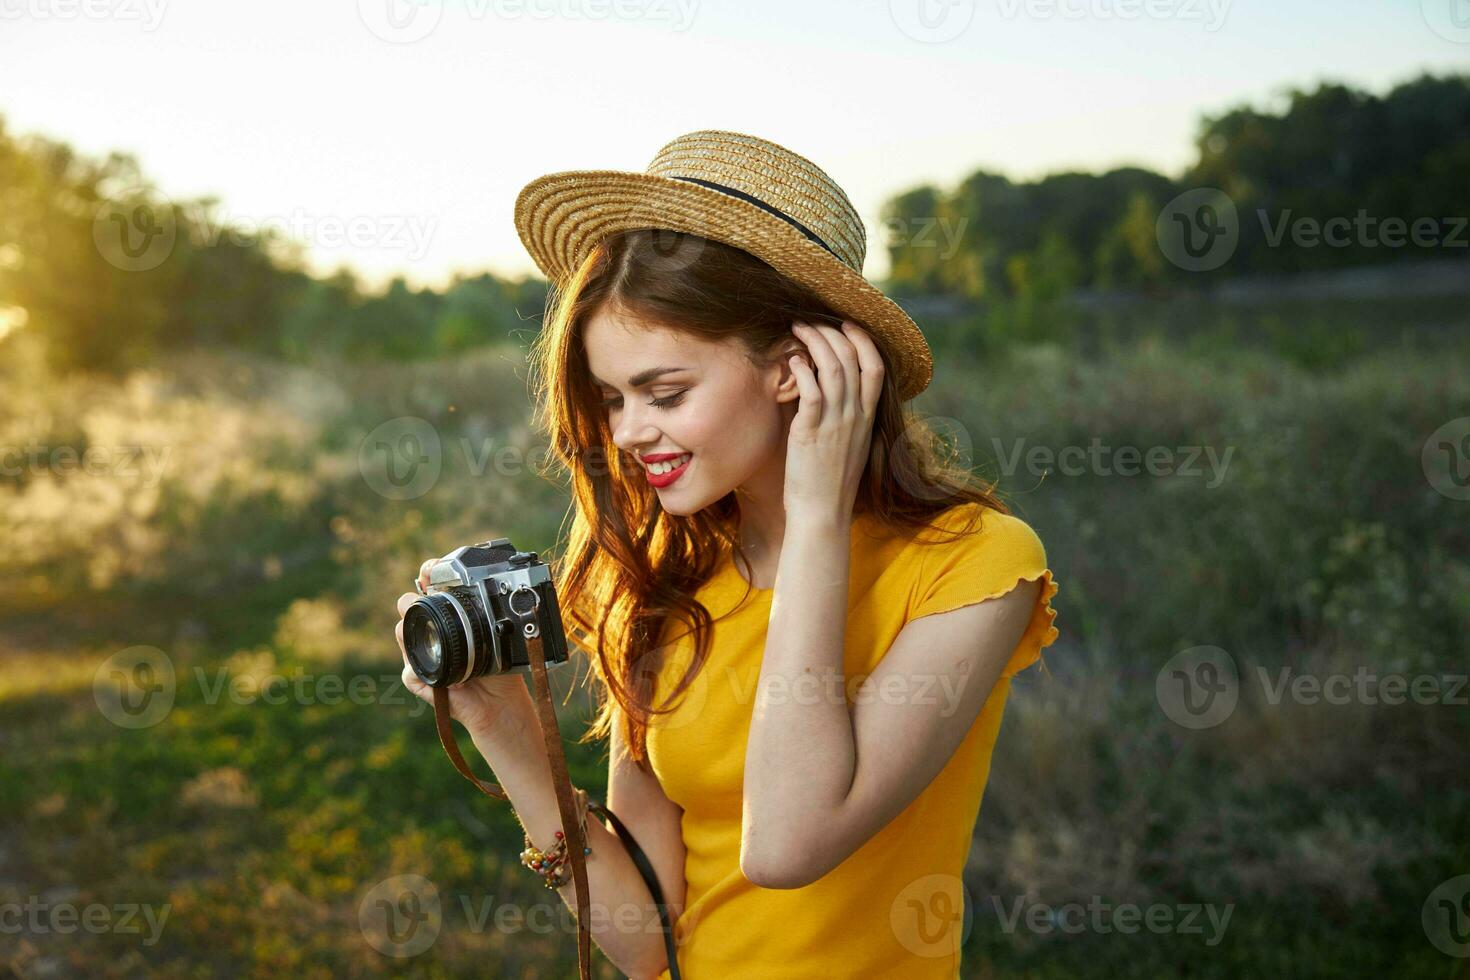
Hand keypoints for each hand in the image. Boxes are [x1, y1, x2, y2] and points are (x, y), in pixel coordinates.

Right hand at [395, 558, 535, 740]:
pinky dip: (430, 674)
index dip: (426, 574)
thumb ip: (490, 614)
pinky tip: (453, 680)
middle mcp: (431, 631)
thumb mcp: (498, 634)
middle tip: (427, 602)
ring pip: (401, 632)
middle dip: (412, 599)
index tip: (430, 571)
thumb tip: (492, 586)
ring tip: (442, 644)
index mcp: (448, 615)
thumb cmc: (500, 667)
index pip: (427, 585)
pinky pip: (410, 672)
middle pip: (405, 604)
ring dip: (418, 633)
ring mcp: (422, 654)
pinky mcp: (420, 680)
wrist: (499, 702)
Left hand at [784, 320, 883, 520]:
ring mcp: (835, 422)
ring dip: (814, 341)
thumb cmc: (829, 480)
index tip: (846, 324)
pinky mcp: (812, 431)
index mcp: (867, 417)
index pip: (875, 367)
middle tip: (810, 322)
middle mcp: (855, 416)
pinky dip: (803, 368)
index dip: (863, 340)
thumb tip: (825, 386)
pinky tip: (793, 360)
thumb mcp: (847, 443)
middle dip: (830, 332)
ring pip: (833, 367)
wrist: (822, 512)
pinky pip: (812, 390)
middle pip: (852, 358)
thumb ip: (843, 414)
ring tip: (797, 329)